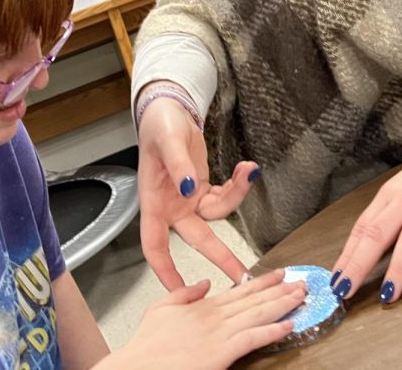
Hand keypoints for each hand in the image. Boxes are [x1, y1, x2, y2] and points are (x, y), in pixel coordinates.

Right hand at [103, 270, 305, 369]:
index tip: (278, 275)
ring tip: (300, 296)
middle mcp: (215, 316)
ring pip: (258, 313)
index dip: (262, 281)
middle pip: (254, 299)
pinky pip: (253, 338)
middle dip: (280, 290)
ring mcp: (220, 333)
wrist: (138, 366)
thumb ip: (185, 292)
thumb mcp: (161, 307)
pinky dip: (273, 330)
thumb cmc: (147, 344)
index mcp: (203, 305)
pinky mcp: (222, 352)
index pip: (239, 290)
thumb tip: (205, 284)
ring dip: (283, 304)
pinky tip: (288, 324)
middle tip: (300, 281)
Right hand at [137, 91, 259, 289]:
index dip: (165, 270)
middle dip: (220, 256)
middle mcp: (172, 206)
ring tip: (248, 170)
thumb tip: (190, 187)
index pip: (154, 244)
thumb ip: (179, 166)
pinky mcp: (203, 189)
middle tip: (242, 274)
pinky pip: (224, 196)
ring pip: (217, 214)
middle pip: (196, 239)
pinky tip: (246, 169)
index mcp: (154, 202)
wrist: (168, 111)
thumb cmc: (159, 126)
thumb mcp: (168, 141)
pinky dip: (238, 185)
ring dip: (237, 196)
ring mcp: (188, 199)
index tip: (180, 291)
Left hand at [330, 136, 401, 303]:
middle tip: (347, 289)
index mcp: (390, 195)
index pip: (362, 227)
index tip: (336, 280)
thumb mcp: (400, 191)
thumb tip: (359, 252)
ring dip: (399, 266)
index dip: (347, 255)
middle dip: (361, 263)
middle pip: (379, 232)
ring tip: (389, 292)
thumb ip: (384, 218)